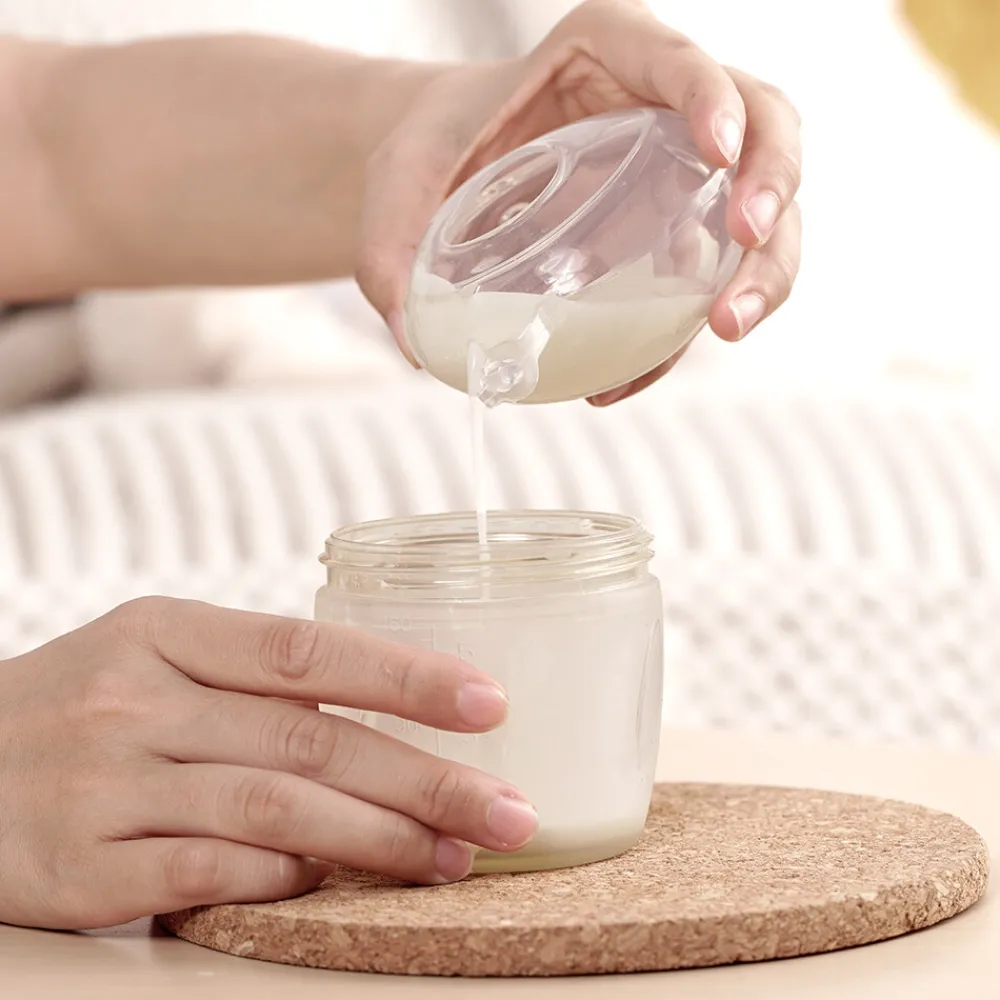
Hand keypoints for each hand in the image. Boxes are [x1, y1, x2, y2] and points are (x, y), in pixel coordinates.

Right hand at [0, 598, 534, 929]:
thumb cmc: (78, 706)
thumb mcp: (151, 656)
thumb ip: (252, 678)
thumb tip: (386, 712)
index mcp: (166, 632)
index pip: (305, 647)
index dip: (404, 675)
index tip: (487, 702)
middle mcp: (137, 699)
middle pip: (308, 738)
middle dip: (423, 778)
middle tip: (508, 808)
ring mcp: (106, 784)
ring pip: (271, 810)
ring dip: (376, 839)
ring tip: (454, 856)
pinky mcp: (80, 868)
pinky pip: (204, 875)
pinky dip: (281, 881)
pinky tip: (335, 888)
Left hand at [357, 0, 801, 404]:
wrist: (448, 171)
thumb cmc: (434, 149)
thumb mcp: (400, 180)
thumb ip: (391, 250)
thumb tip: (413, 344)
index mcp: (606, 49)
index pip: (679, 60)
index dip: (715, 97)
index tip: (718, 149)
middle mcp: (662, 102)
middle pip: (763, 127)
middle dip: (771, 185)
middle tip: (745, 243)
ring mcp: (682, 170)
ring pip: (763, 206)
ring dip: (766, 267)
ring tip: (726, 324)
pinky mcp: (677, 230)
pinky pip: (710, 274)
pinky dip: (688, 329)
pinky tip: (634, 378)